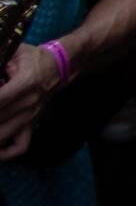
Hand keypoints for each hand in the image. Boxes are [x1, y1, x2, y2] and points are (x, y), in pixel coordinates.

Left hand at [0, 44, 62, 160]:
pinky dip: (4, 153)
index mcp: (27, 81)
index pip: (0, 98)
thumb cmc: (32, 57)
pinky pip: (20, 147)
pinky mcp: (32, 125)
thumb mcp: (13, 51)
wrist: (59, 66)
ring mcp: (31, 116)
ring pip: (2, 136)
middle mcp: (30, 102)